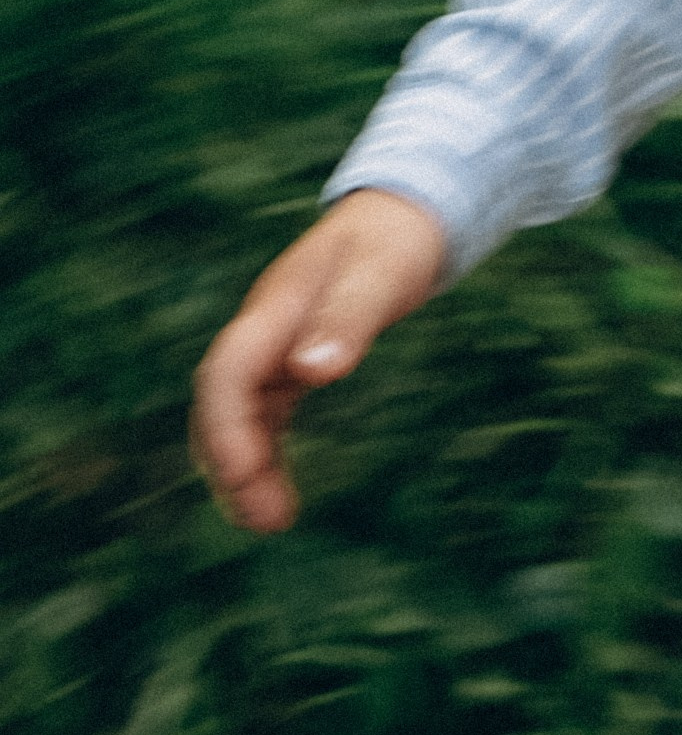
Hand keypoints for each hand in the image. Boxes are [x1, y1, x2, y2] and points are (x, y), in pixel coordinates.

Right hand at [191, 188, 446, 530]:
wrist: (405, 211)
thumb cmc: (395, 238)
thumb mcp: (381, 273)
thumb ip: (348, 319)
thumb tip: (311, 372)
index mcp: (276, 307)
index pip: (227, 373)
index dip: (224, 428)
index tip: (242, 477)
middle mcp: (266, 330)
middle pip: (222, 403)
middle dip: (230, 463)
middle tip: (265, 521)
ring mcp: (276, 345)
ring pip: (240, 416)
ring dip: (246, 469)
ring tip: (271, 522)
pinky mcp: (294, 359)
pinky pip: (267, 414)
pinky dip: (267, 453)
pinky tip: (280, 492)